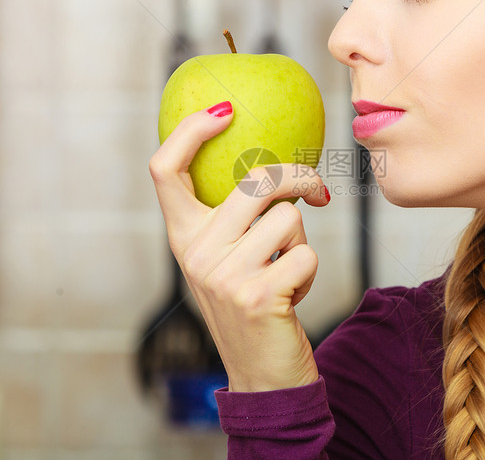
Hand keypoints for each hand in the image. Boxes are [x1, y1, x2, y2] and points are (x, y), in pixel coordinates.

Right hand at [149, 103, 329, 391]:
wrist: (261, 375)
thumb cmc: (253, 303)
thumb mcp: (229, 258)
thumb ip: (235, 217)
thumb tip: (276, 167)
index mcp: (183, 237)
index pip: (164, 169)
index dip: (190, 130)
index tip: (225, 109)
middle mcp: (195, 252)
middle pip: (255, 180)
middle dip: (299, 178)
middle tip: (319, 191)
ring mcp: (224, 275)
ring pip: (288, 217)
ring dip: (301, 239)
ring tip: (285, 269)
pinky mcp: (258, 295)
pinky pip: (306, 253)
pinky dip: (310, 271)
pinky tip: (291, 295)